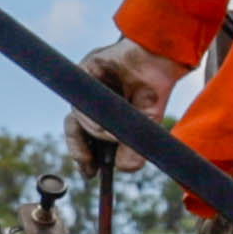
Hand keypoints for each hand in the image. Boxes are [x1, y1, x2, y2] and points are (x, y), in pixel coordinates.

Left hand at [75, 34, 181, 163]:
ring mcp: (86, 87)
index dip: (83, 157)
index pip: (84, 139)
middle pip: (74, 130)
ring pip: (77, 117)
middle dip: (80, 152)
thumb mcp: (147, 127)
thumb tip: (123, 169)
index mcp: (104, 116)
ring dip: (94, 131)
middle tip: (90, 166)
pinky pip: (80, 98)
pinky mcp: (84, 70)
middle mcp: (92, 103)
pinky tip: (106, 115)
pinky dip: (92, 113)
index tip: (90, 174)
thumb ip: (135, 150)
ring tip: (111, 132)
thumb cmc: (153, 89)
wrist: (158, 59)